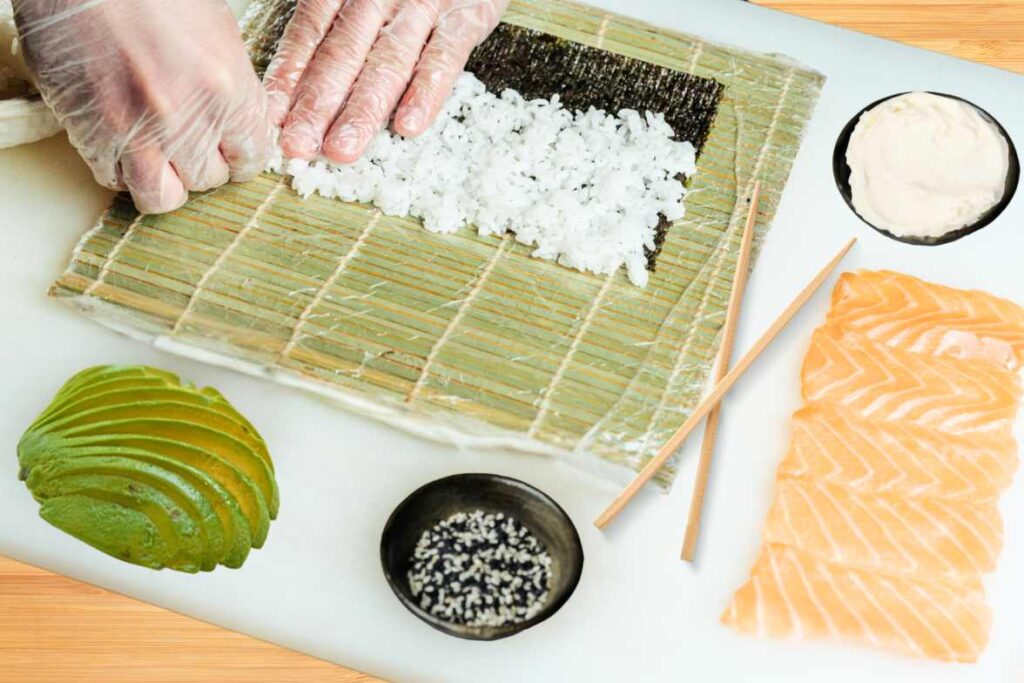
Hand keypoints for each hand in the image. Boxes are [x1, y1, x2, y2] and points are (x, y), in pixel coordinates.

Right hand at [13, 0, 273, 213]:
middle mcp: (185, 119)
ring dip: (164, 180)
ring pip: (163, 196)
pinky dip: (120, 169)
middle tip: (189, 140)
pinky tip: (121, 142)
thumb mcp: (215, 29)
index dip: (241, 153)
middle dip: (203, 163)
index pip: (252, 156)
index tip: (231, 148)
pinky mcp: (91, 135)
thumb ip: (231, 83)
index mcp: (226, 88)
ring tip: (157, 154)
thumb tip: (238, 118)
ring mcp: (135, 132)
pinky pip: (113, 179)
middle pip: (210, 179)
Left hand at [264, 0, 508, 162]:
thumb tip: (296, 80)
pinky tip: (408, 126)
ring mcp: (424, 5)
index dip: (290, 75)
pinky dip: (425, 92)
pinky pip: (443, 56)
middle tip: (298, 146)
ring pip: (387, 62)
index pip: (311, 31)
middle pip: (343, 54)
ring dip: (363, 110)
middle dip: (317, 105)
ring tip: (342, 149)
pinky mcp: (467, 16)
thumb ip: (335, 19)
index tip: (272, 117)